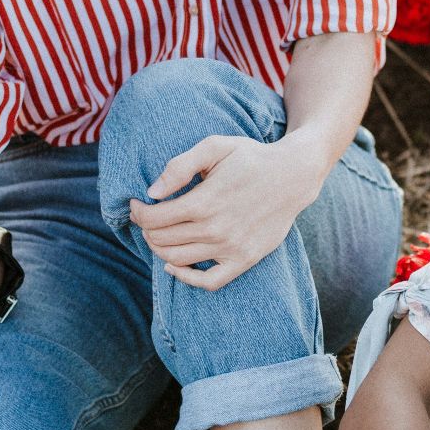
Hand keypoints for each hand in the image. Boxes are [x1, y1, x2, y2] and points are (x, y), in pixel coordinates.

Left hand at [127, 134, 330, 290]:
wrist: (293, 177)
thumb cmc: (250, 158)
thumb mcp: (215, 147)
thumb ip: (180, 166)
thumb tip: (152, 192)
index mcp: (204, 201)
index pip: (154, 218)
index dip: (137, 212)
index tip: (136, 204)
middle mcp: (215, 229)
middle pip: (161, 240)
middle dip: (146, 229)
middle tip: (146, 217)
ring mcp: (230, 248)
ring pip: (178, 260)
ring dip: (159, 249)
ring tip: (158, 234)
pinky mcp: (244, 260)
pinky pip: (209, 282)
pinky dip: (186, 278)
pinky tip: (175, 266)